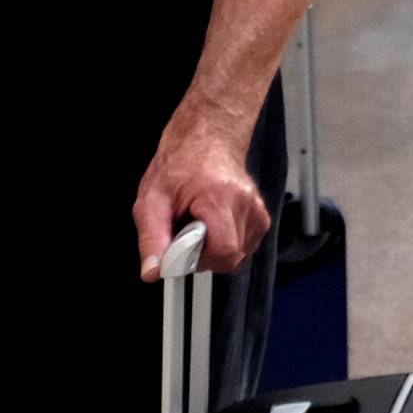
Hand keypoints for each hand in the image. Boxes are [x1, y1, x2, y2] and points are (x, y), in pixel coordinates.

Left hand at [132, 99, 271, 277]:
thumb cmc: (179, 165)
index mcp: (219, 196)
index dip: (197, 259)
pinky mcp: (261, 216)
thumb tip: (153, 272)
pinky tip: (213, 227)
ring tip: (200, 227)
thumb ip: (152, 239)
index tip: (180, 249)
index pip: (223, 251)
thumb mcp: (151, 201)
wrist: (206, 141)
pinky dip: (227, 244)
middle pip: (231, 257)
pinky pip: (245, 248)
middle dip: (203, 255)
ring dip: (214, 250)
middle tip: (187, 234)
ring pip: (239, 256)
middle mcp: (245, 203)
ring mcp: (257, 209)